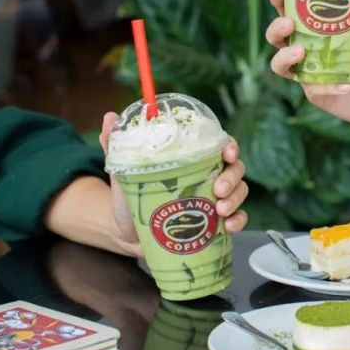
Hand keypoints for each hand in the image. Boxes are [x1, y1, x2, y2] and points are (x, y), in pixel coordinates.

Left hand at [100, 113, 248, 256]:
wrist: (126, 233)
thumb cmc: (130, 196)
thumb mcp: (123, 170)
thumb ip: (115, 145)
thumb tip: (109, 117)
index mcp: (194, 158)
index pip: (221, 144)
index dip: (230, 146)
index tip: (227, 153)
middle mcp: (209, 175)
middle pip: (235, 168)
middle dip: (232, 177)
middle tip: (218, 189)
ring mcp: (214, 199)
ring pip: (240, 191)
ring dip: (236, 198)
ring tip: (220, 210)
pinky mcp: (214, 222)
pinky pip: (237, 218)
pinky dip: (238, 221)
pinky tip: (228, 226)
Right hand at [266, 0, 349, 137]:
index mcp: (316, 33)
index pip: (292, 13)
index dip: (280, 2)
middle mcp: (305, 51)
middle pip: (277, 38)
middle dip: (276, 28)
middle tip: (289, 23)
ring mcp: (306, 72)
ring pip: (279, 64)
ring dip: (285, 56)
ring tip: (300, 52)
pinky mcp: (313, 93)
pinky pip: (312, 88)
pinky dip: (326, 87)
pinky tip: (342, 85)